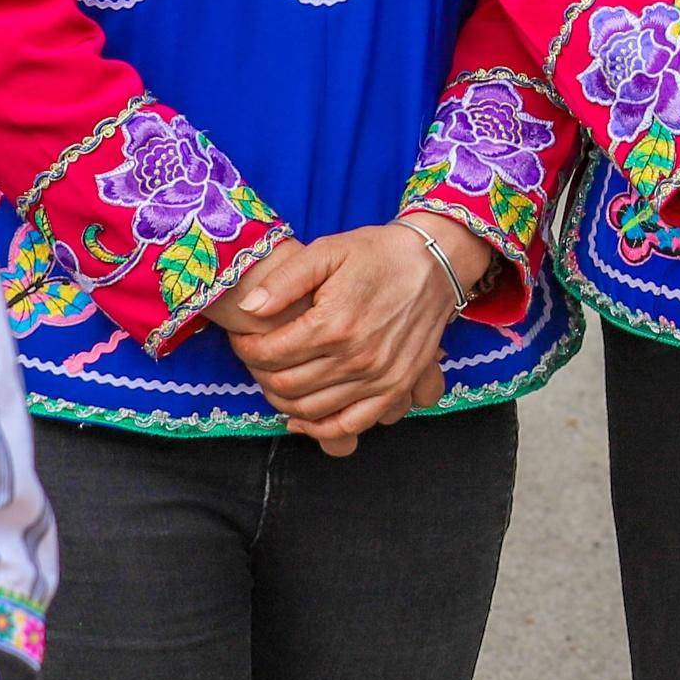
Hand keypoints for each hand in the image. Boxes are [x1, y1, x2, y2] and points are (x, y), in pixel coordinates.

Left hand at [217, 225, 460, 455]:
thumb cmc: (378, 254)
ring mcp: (379, 377)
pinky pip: (351, 423)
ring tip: (277, 377)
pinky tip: (301, 417)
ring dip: (282, 399)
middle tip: (258, 356)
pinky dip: (320, 428)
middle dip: (260, 373)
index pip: (268, 354)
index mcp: (334, 324)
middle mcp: (356, 358)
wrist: (435, 262)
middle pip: (285, 385)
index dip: (245, 348)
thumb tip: (249, 310)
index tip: (244, 337)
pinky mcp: (396, 386)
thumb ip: (285, 280)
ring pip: (310, 408)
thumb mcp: (328, 250)